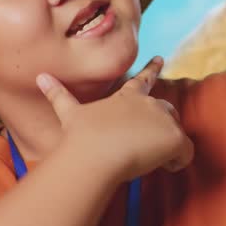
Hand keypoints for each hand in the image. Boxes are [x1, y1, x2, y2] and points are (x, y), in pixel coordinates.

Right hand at [36, 56, 193, 181]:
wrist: (94, 155)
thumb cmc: (81, 137)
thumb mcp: (70, 113)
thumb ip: (58, 95)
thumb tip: (39, 76)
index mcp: (127, 97)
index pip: (142, 79)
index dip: (152, 69)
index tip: (160, 58)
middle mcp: (148, 104)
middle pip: (167, 109)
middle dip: (164, 123)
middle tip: (153, 140)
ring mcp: (163, 119)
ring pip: (175, 132)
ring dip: (167, 146)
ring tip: (150, 159)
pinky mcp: (174, 137)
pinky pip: (185, 153)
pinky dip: (178, 162)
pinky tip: (164, 167)